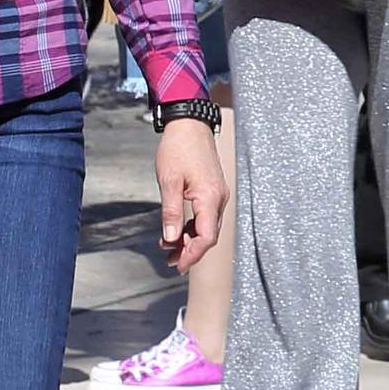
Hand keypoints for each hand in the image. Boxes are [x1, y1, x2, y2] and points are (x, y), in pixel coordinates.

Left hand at [153, 118, 229, 267]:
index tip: (178, 265)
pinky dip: (192, 227)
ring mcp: (218, 194)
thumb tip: (171, 238)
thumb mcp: (169, 181)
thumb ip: (171, 212)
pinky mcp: (213, 190)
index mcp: (210, 198)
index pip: (206, 237)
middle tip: (170, 261)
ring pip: (207, 227)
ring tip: (168, 248)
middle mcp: (219, 199)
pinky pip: (206, 216)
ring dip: (190, 240)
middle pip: (209, 235)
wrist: (190, 125)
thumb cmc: (178, 149)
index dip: (192, 254)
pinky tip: (176, 230)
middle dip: (190, 251)